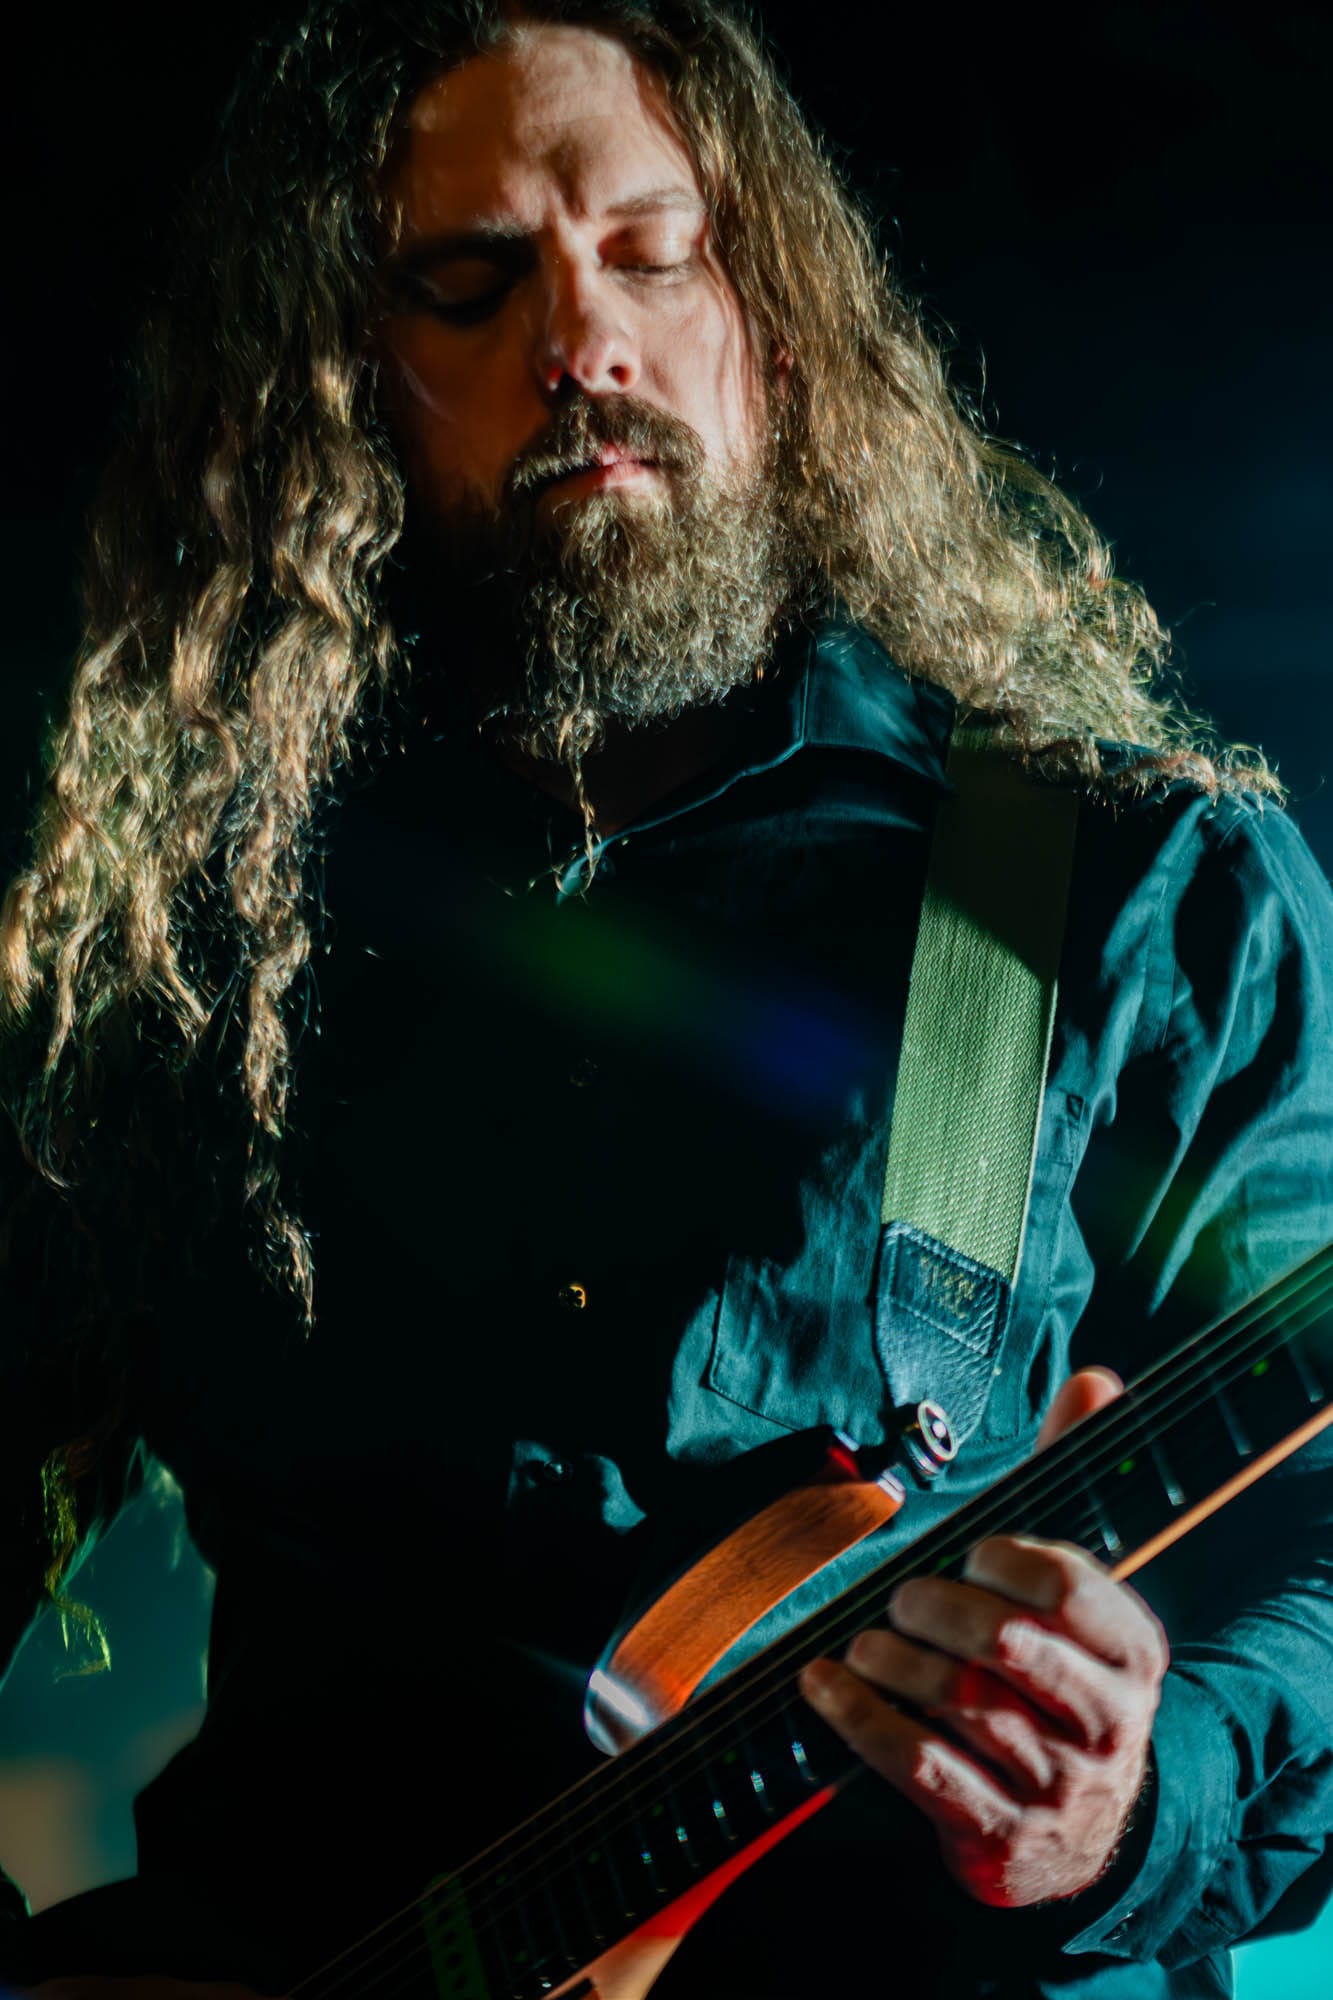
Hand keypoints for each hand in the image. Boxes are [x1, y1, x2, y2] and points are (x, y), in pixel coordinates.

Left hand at [798, 1369, 1168, 1907]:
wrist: (1080, 1834)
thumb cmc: (1060, 1678)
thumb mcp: (1079, 1594)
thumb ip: (1072, 1482)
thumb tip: (1092, 1377)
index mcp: (1133, 1652)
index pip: (1072, 1586)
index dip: (1010, 1559)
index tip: (971, 1551)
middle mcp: (1108, 1723)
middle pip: (1011, 1647)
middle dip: (940, 1611)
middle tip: (900, 1597)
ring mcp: (1058, 1787)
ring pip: (965, 1708)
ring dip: (896, 1666)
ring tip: (861, 1641)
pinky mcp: (1001, 1836)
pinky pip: (924, 1770)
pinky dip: (863, 1722)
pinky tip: (825, 1687)